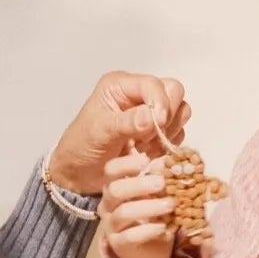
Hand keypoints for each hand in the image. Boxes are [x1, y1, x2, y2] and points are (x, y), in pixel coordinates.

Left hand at [49, 72, 189, 196]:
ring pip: (180, 112)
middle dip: (167, 117)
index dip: (161, 103)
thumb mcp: (100, 132)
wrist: (79, 172)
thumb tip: (155, 116)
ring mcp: (150, 112)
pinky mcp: (157, 131)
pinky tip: (147, 154)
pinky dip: (167, 145)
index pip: (155, 85)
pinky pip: (177, 133)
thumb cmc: (82, 146)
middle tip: (148, 137)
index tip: (158, 125)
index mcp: (120, 85)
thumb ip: (128, 122)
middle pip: (174, 93)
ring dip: (167, 133)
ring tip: (144, 147)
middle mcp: (138, 94)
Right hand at [101, 153, 176, 257]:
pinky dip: (148, 230)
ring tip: (171, 205)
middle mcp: (108, 205)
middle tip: (162, 183)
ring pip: (123, 212)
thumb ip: (160, 178)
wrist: (152, 249)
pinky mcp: (119, 244)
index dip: (126, 163)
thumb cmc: (153, 215)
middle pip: (115, 190)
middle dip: (139, 184)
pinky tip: (163, 227)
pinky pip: (130, 236)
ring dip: (149, 207)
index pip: (111, 170)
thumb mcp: (158, 194)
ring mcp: (112, 225)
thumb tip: (167, 163)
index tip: (145, 160)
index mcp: (116, 187)